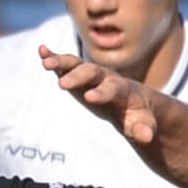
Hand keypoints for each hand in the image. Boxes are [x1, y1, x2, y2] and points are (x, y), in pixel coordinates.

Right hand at [38, 45, 158, 143]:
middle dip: (77, 76)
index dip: (102, 93)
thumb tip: (146, 137)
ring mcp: (91, 74)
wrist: (134, 101)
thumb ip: (144, 129)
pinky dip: (54, 56)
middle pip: (91, 72)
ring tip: (45, 62)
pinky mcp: (78, 75)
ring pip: (76, 63)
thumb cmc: (138, 115)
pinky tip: (41, 50)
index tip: (90, 98)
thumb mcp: (143, 124)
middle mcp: (105, 77)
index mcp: (122, 89)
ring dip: (61, 61)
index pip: (112, 89)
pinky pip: (66, 63)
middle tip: (62, 84)